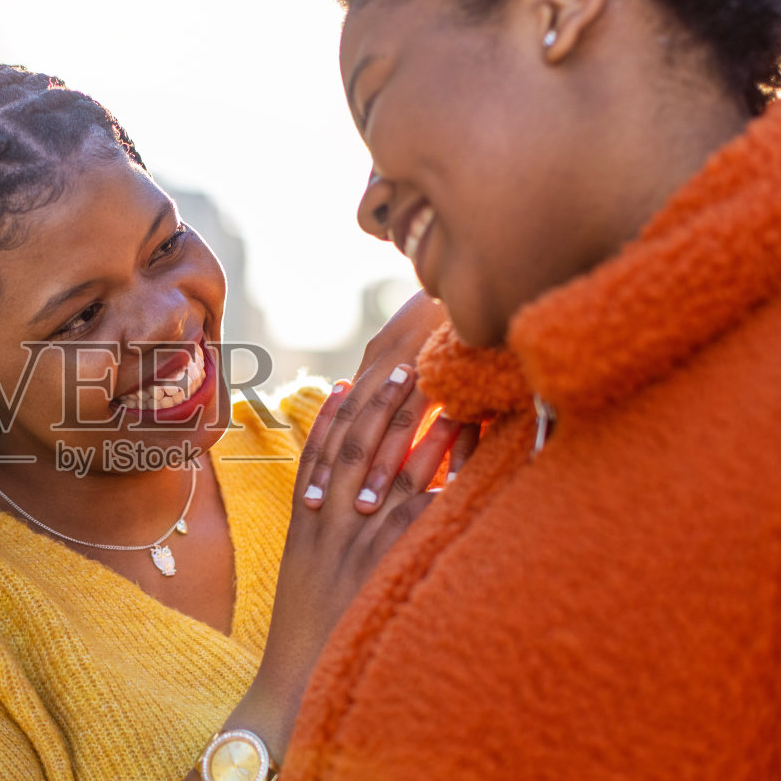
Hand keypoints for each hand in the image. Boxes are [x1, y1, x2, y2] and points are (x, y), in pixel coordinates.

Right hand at [253, 378, 463, 726]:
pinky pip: (419, 513)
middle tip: (409, 366)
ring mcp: (359, 543)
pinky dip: (440, 480)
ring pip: (393, 470)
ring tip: (445, 395)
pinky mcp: (388, 566)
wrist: (295, 685)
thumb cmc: (304, 634)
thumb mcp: (303, 574)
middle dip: (385, 404)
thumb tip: (349, 500)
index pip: (322, 450)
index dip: (341, 411)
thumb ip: (320, 532)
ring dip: (421, 431)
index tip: (359, 377)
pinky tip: (462, 455)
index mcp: (304, 522)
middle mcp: (329, 523)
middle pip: (359, 447)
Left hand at [302, 291, 445, 509]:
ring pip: (392, 421)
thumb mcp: (413, 347)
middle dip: (337, 470)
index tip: (308, 494)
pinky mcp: (450, 359)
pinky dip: (439, 443)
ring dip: (380, 467)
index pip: (341, 416)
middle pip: (355, 423)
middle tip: (319, 509)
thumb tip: (380, 410)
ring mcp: (416, 358)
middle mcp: (387, 359)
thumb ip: (395, 380)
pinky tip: (439, 476)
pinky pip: (441, 407)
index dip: (323, 454)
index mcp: (376, 360)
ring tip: (367, 507)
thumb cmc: (448, 314)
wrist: (473, 271)